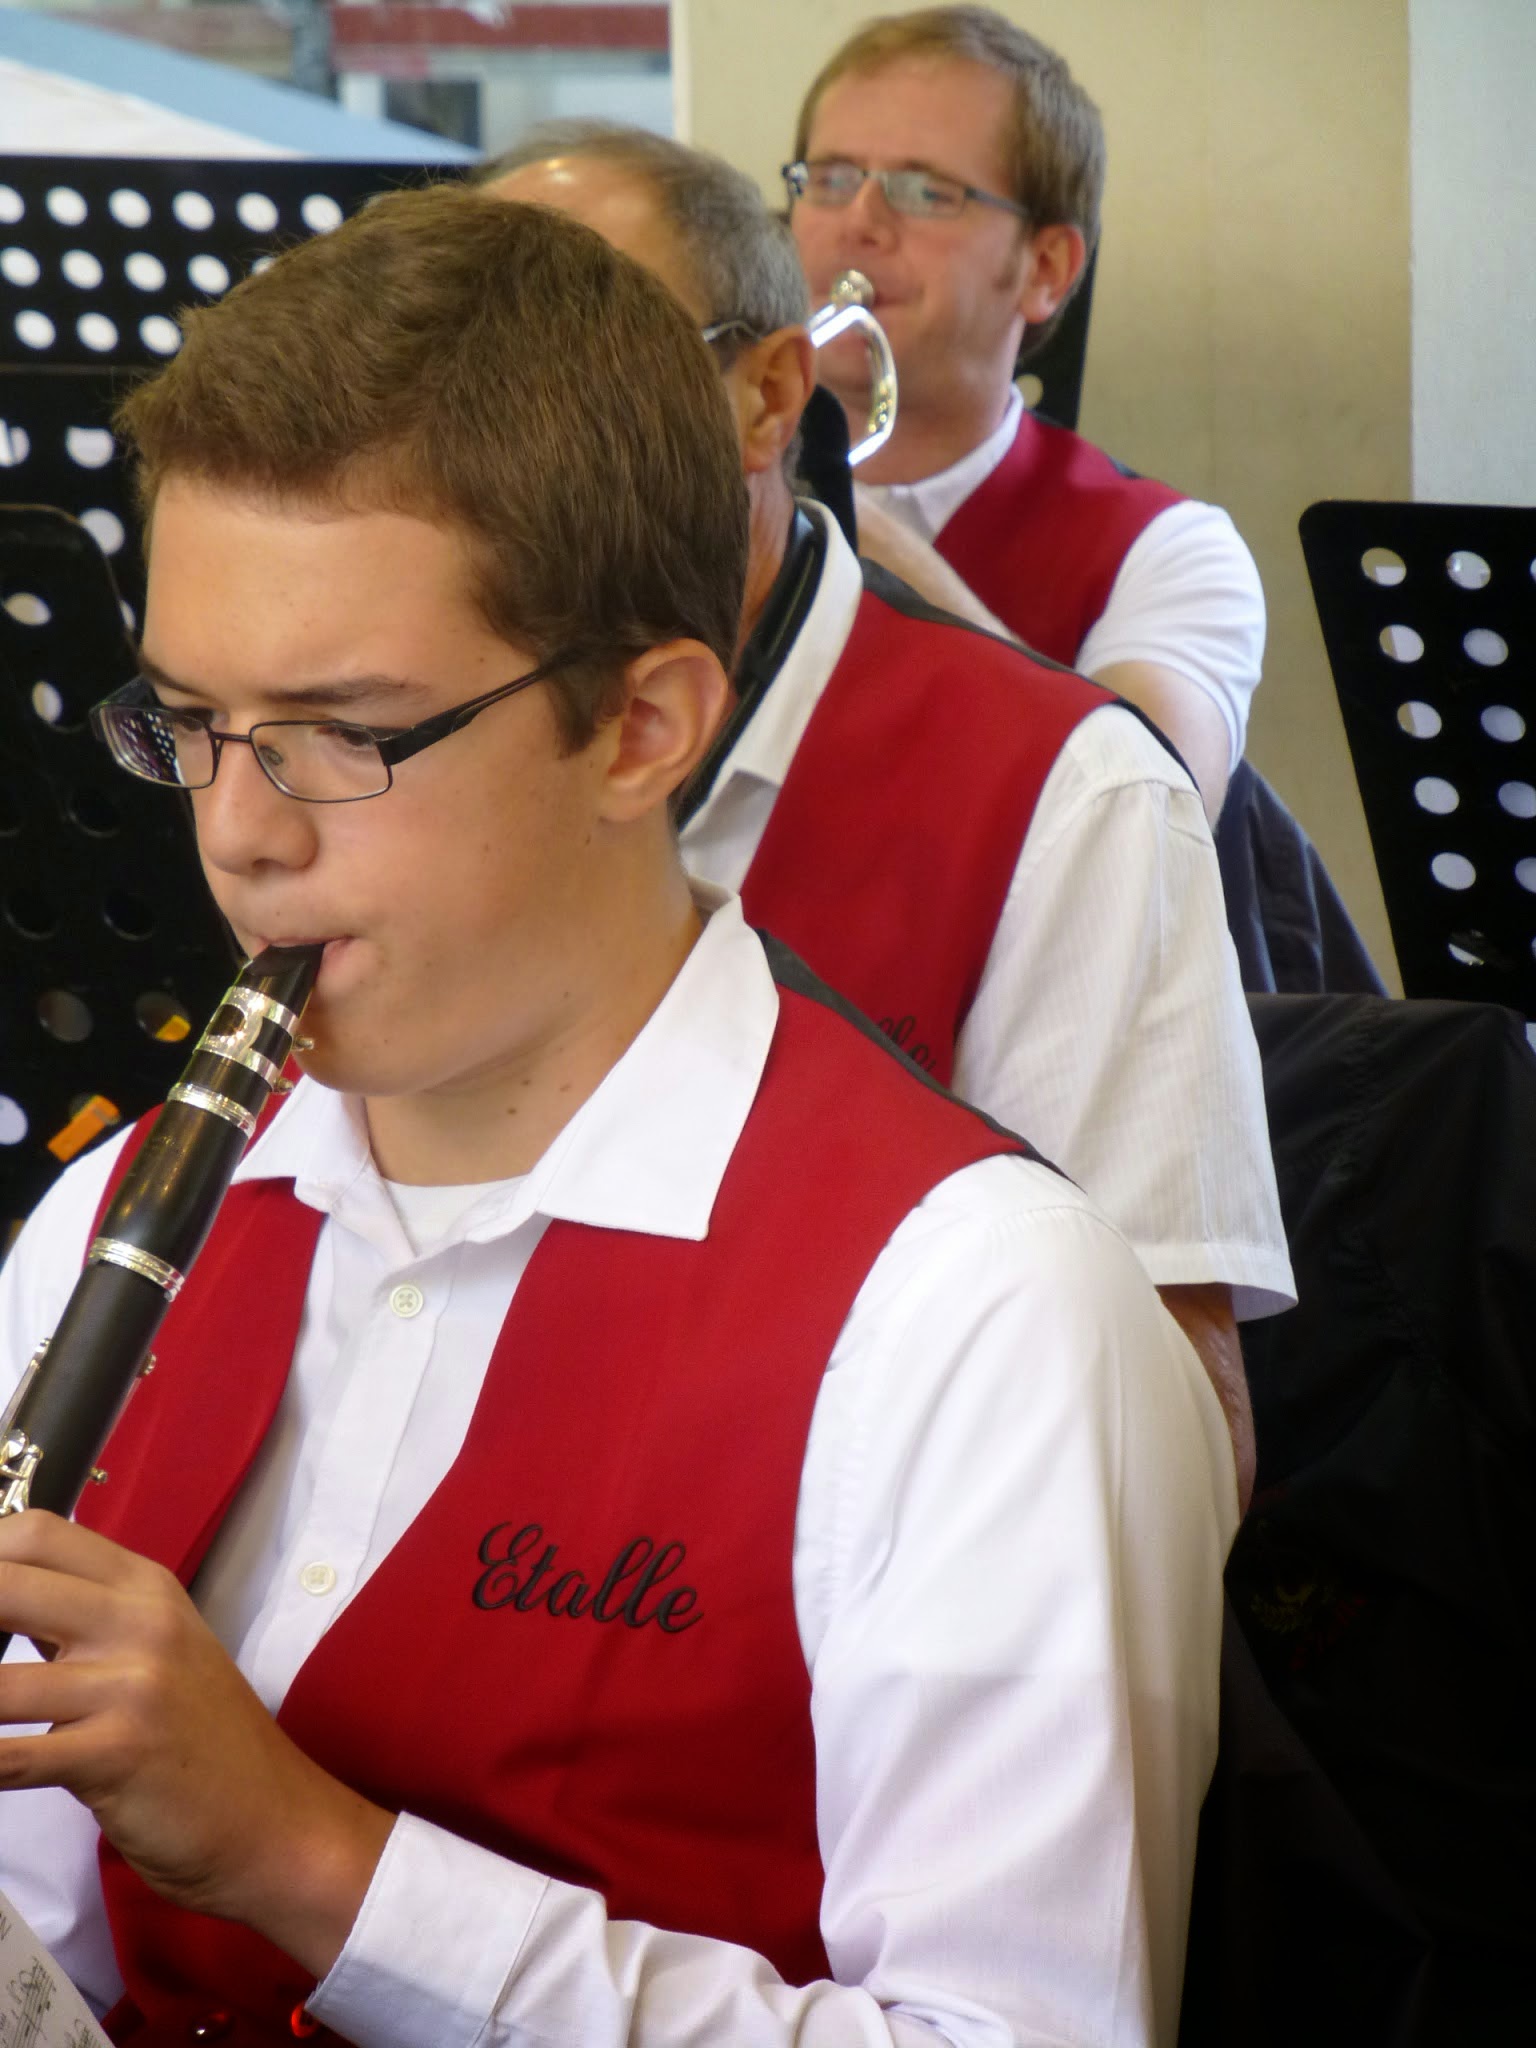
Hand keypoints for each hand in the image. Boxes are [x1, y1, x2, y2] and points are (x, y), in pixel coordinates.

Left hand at [0, 1511, 392, 1977]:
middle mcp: (140, 1622)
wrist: (273, 1820)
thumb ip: (86, 1622)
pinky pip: (12, 1758)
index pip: (39, 1534)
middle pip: (7, 1584)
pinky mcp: (117, 1754)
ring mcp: (132, 1686)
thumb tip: (2, 1602)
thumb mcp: (158, 1653)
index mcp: (145, 1589)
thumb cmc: (205, 1742)